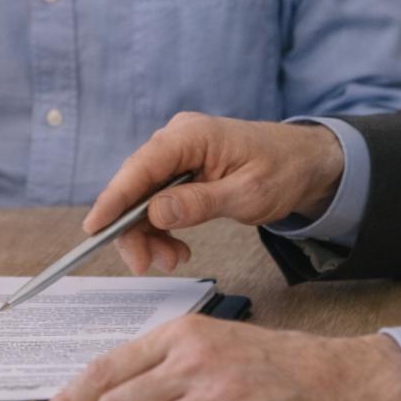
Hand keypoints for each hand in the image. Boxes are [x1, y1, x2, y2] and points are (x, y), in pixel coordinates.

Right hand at [84, 113, 345, 275]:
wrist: (306, 162)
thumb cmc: (283, 170)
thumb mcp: (247, 194)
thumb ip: (199, 203)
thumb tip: (155, 213)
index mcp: (191, 135)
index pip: (140, 167)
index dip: (113, 199)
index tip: (94, 229)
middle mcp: (176, 138)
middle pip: (134, 186)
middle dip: (134, 229)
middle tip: (145, 265)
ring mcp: (176, 153)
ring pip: (142, 198)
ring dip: (148, 234)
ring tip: (171, 261)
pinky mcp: (179, 169)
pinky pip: (156, 200)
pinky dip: (161, 228)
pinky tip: (176, 249)